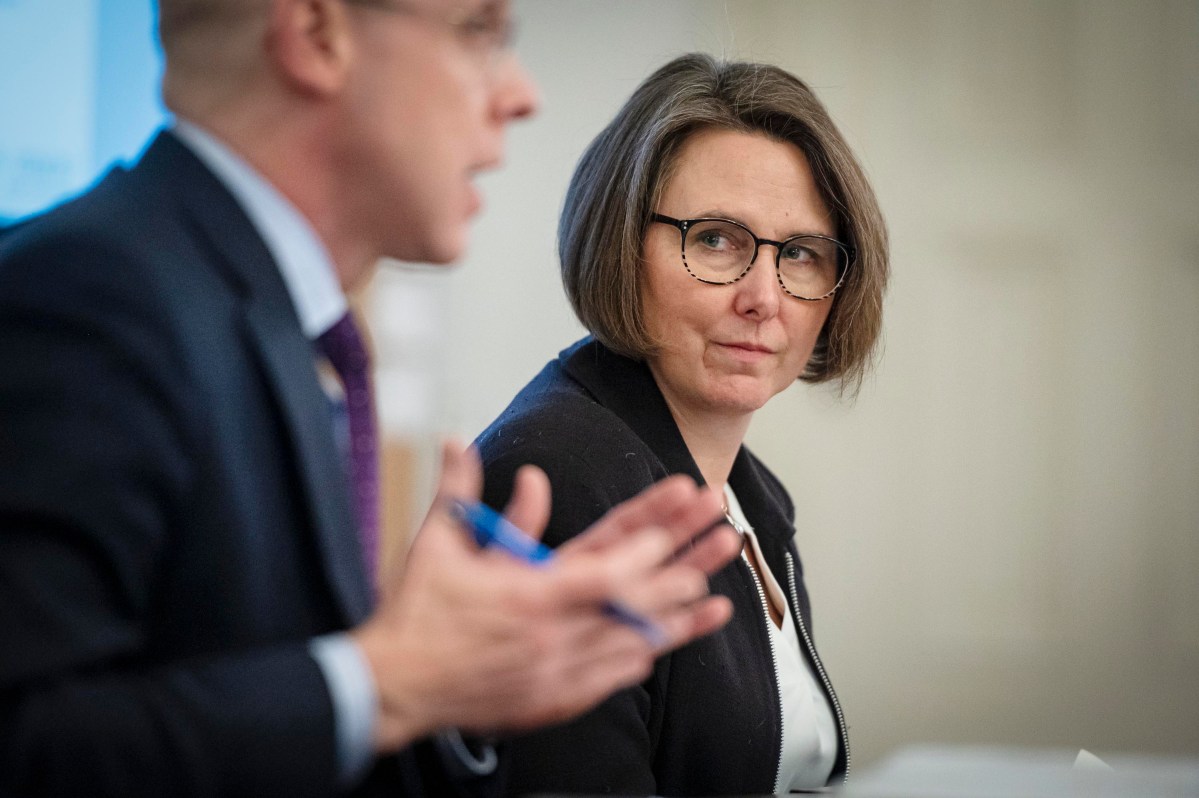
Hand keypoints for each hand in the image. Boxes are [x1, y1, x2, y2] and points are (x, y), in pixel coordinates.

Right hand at [351, 441, 738, 751]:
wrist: (395, 687)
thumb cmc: (417, 615)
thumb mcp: (437, 545)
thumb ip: (459, 492)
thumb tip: (460, 441)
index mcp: (530, 592)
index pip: (604, 567)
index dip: (647, 543)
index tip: (681, 514)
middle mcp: (554, 633)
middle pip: (635, 599)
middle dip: (685, 564)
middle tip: (725, 538)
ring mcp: (558, 670)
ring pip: (633, 642)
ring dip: (677, 617)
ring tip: (719, 598)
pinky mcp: (554, 698)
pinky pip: (611, 678)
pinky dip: (639, 656)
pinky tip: (665, 644)